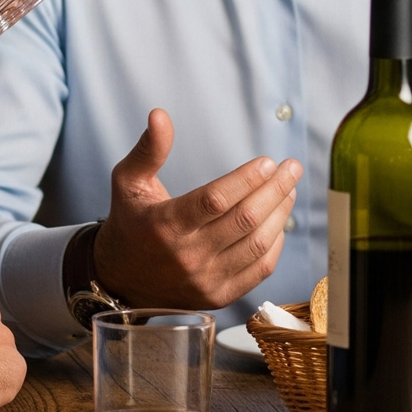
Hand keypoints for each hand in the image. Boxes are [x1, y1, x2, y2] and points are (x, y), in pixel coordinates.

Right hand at [94, 108, 301, 309]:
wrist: (120, 280)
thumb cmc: (130, 223)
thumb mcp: (128, 182)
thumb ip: (148, 150)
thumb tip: (159, 115)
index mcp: (165, 225)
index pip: (215, 200)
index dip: (246, 179)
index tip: (267, 162)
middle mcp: (187, 256)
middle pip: (244, 220)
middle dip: (275, 190)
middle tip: (291, 168)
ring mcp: (205, 280)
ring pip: (257, 244)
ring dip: (280, 213)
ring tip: (289, 189)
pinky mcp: (219, 296)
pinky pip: (259, 270)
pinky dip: (276, 243)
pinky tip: (279, 220)